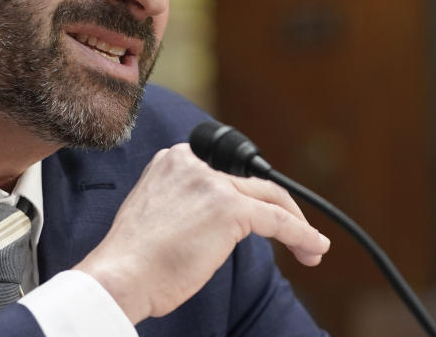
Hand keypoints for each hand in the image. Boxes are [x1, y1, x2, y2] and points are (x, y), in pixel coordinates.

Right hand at [73, 143, 329, 323]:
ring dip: (296, 224)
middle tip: (294, 232)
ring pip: (270, 197)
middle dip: (279, 207)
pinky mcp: (229, 207)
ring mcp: (212, 183)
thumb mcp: (155, 209)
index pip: (225, 170)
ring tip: (310, 247)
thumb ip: (183, 199)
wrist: (122, 275)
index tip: (263, 215)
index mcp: (172, 159)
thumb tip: (214, 218)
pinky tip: (313, 248)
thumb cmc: (134, 257)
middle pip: (252, 180)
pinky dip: (301, 235)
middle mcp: (193, 162)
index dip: (250, 193)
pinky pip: (278, 220)